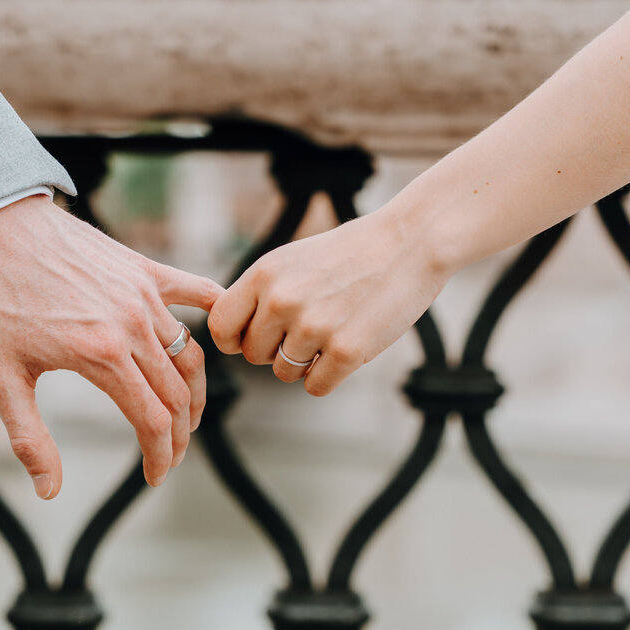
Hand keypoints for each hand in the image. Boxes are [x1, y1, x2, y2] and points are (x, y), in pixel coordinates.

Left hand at [0, 196, 222, 498]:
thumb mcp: (2, 377)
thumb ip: (29, 437)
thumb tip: (49, 490)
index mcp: (101, 356)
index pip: (152, 421)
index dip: (160, 457)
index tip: (155, 476)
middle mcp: (132, 325)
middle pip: (177, 395)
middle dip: (179, 434)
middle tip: (169, 455)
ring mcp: (143, 295)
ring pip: (190, 355)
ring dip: (193, 393)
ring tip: (185, 416)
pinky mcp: (146, 270)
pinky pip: (196, 293)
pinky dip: (215, 315)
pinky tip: (220, 338)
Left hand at [208, 207, 449, 394]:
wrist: (409, 243)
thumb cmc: (350, 253)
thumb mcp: (292, 260)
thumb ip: (259, 293)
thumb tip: (229, 333)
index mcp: (264, 275)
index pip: (220, 326)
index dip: (234, 339)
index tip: (251, 338)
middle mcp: (282, 301)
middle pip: (253, 355)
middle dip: (275, 350)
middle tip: (307, 330)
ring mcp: (314, 327)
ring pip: (284, 373)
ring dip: (304, 364)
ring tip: (331, 333)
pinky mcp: (347, 351)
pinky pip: (316, 387)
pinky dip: (328, 377)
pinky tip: (346, 349)